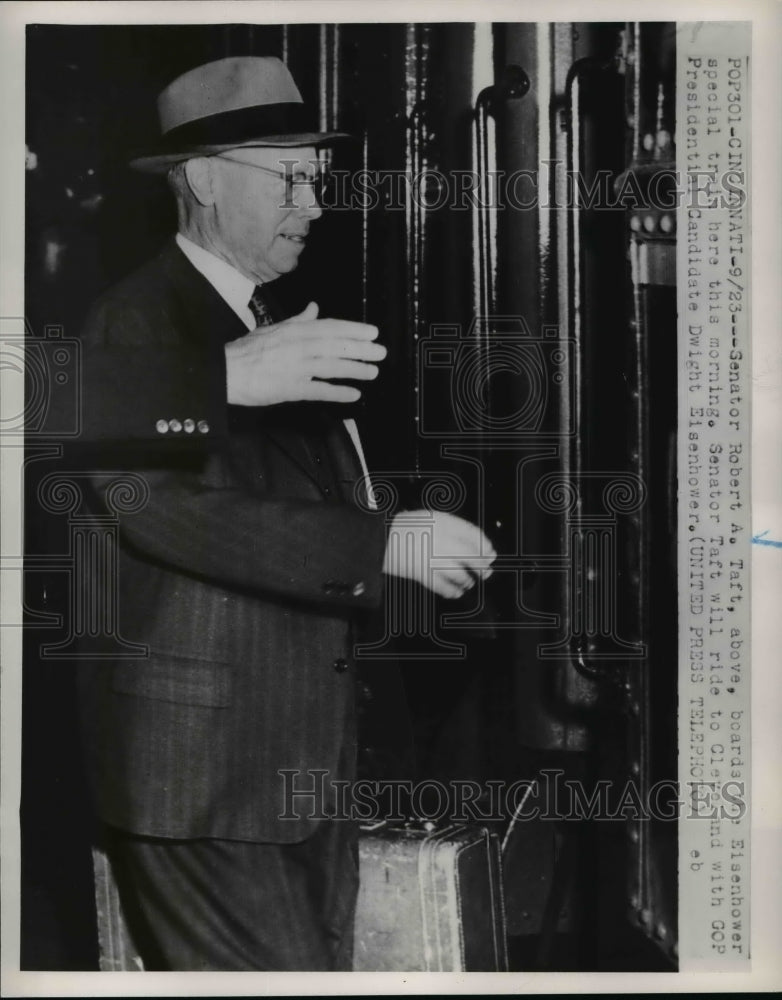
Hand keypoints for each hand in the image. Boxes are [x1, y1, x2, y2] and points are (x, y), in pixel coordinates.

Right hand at [225, 302, 386, 405]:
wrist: (226, 371)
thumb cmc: (248, 351)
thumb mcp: (274, 328)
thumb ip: (299, 320)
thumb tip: (314, 308)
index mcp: (295, 330)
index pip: (331, 327)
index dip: (354, 330)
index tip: (373, 332)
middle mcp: (298, 346)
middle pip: (336, 345)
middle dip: (361, 348)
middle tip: (381, 352)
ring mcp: (295, 366)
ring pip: (332, 365)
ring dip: (355, 368)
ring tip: (373, 372)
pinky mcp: (290, 387)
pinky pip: (319, 389)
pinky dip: (338, 392)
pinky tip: (354, 394)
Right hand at [382, 510, 495, 598]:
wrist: (379, 538)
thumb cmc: (406, 527)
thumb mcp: (432, 518)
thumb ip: (455, 529)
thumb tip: (480, 547)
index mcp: (443, 522)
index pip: (474, 535)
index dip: (486, 546)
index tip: (490, 553)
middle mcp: (440, 539)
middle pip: (472, 557)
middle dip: (482, 566)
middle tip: (485, 571)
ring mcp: (431, 558)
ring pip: (460, 575)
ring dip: (467, 580)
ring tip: (468, 581)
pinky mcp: (421, 574)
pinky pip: (443, 587)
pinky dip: (453, 591)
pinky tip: (456, 591)